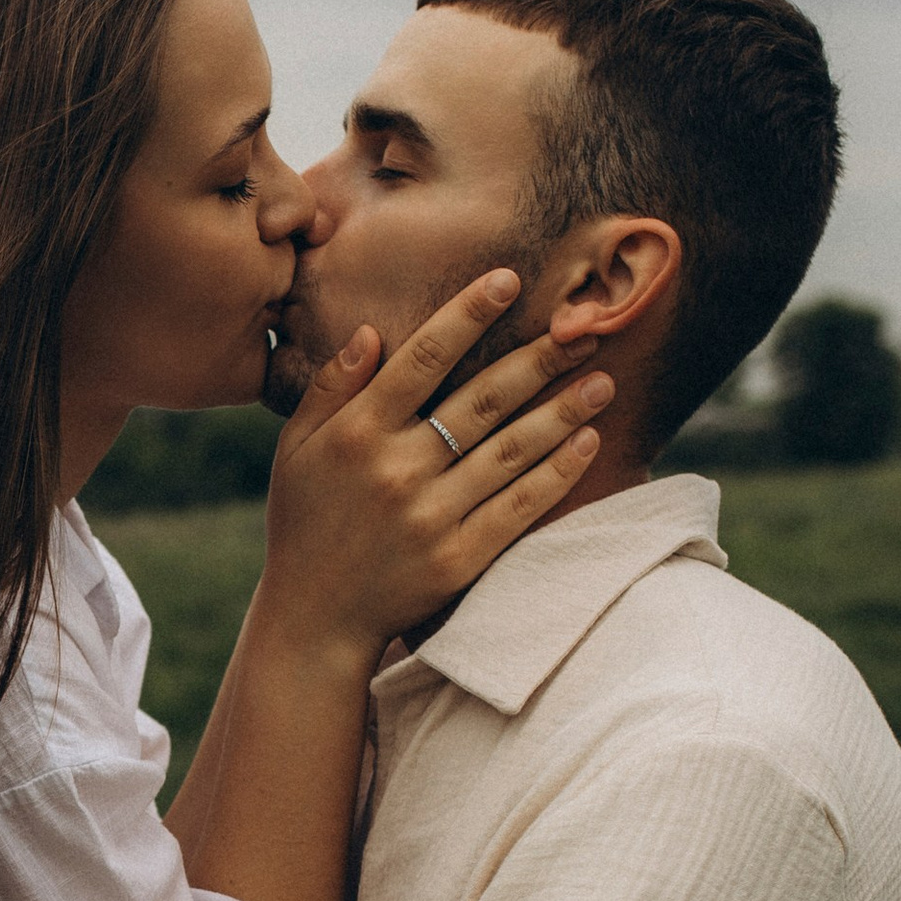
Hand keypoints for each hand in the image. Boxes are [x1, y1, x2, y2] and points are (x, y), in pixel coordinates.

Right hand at [261, 271, 609, 661]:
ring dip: (562, 412)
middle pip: (481, 399)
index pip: (423, 358)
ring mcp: (431, 516)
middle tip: (584, 327)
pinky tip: (588, 443)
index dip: (467, 314)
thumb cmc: (306, 524)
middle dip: (537, 358)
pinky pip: (519, 507)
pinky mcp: (459, 558)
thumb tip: (373, 331)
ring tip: (603, 381)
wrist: (314, 620)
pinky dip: (557, 473)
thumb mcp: (297, 450)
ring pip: (510, 450)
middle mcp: (396, 469)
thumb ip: (329, 388)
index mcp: (356, 434)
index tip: (508, 280)